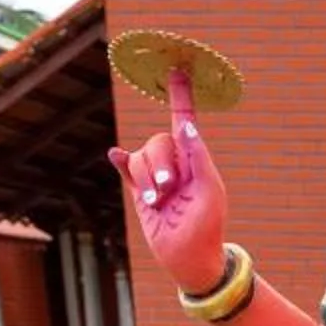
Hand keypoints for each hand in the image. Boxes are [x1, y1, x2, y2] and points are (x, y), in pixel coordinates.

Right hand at [107, 72, 228, 298]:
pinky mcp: (140, 192)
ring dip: (148, 179)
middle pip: (157, 143)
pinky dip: (122, 162)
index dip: (181, 95)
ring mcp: (156, 177)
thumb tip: (185, 125)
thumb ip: (198, 156)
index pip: (184, 120)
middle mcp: (175, 163)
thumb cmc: (207, 224)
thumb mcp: (209, 189)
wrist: (189, 257)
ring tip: (160, 202)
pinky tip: (115, 155)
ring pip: (140, 159)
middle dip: (160, 165)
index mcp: (194, 158)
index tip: (179, 67)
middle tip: (169, 190)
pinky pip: (127, 169)